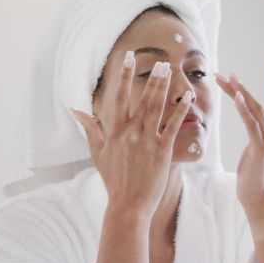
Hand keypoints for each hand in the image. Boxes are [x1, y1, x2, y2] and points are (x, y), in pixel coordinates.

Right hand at [72, 56, 191, 217]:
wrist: (127, 205)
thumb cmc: (113, 179)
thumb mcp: (97, 152)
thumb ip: (90, 128)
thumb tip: (75, 109)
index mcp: (114, 131)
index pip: (119, 97)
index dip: (124, 76)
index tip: (128, 57)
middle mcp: (129, 132)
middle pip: (141, 99)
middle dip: (151, 78)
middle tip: (161, 61)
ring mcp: (145, 141)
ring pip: (156, 108)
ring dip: (164, 88)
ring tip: (171, 70)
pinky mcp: (161, 151)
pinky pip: (172, 126)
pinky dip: (181, 110)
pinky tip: (188, 97)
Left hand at [215, 60, 263, 205]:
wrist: (257, 197)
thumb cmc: (253, 172)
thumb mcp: (256, 146)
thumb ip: (255, 127)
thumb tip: (246, 110)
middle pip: (260, 101)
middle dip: (241, 86)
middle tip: (227, 73)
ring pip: (255, 110)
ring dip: (239, 93)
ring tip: (226, 78)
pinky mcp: (260, 148)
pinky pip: (251, 124)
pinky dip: (243, 109)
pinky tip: (235, 97)